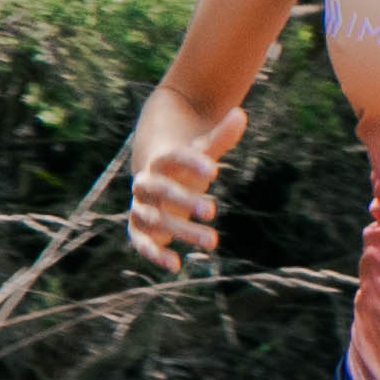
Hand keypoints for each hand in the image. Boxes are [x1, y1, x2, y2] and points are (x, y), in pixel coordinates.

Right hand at [127, 102, 249, 271]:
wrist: (155, 179)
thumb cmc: (184, 166)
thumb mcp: (201, 152)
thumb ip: (220, 137)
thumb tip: (241, 114)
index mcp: (159, 161)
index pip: (172, 159)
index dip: (190, 162)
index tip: (215, 171)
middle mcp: (145, 183)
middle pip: (160, 190)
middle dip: (184, 200)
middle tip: (214, 210)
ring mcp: (140, 207)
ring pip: (155, 219)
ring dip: (181, 230)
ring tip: (213, 242)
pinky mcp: (139, 230)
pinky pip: (141, 242)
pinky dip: (154, 254)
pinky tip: (176, 265)